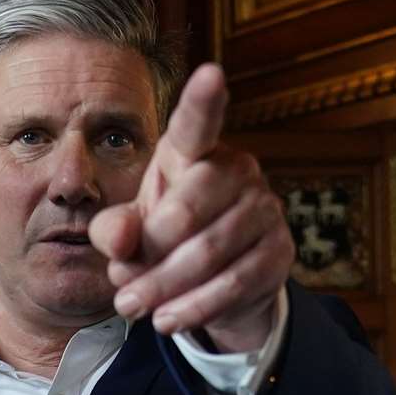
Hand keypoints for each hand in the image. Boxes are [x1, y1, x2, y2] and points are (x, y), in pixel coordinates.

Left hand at [88, 63, 292, 351]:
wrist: (212, 282)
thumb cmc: (164, 239)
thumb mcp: (129, 233)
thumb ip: (115, 230)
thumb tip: (119, 240)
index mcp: (194, 154)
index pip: (197, 124)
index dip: (203, 101)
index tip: (211, 73)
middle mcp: (237, 171)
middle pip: (186, 212)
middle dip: (148, 258)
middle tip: (121, 292)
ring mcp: (264, 211)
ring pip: (207, 255)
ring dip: (164, 290)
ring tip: (133, 308)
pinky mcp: (279, 252)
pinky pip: (233, 284)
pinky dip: (194, 308)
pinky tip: (166, 320)